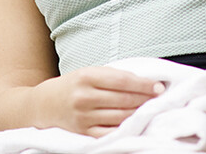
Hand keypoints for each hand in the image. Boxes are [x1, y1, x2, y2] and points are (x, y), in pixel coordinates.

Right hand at [43, 66, 163, 136]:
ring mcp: (84, 117)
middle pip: (124, 100)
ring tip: (151, 109)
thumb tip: (144, 81)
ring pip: (120, 116)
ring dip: (139, 113)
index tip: (158, 86)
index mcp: (87, 77)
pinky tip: (135, 123)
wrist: (45, 104)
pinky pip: (109, 132)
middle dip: (145, 99)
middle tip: (160, 98)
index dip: (143, 84)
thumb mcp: (89, 72)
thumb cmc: (73, 85)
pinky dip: (125, 128)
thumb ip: (113, 76)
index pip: (122, 81)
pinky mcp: (83, 132)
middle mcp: (84, 97)